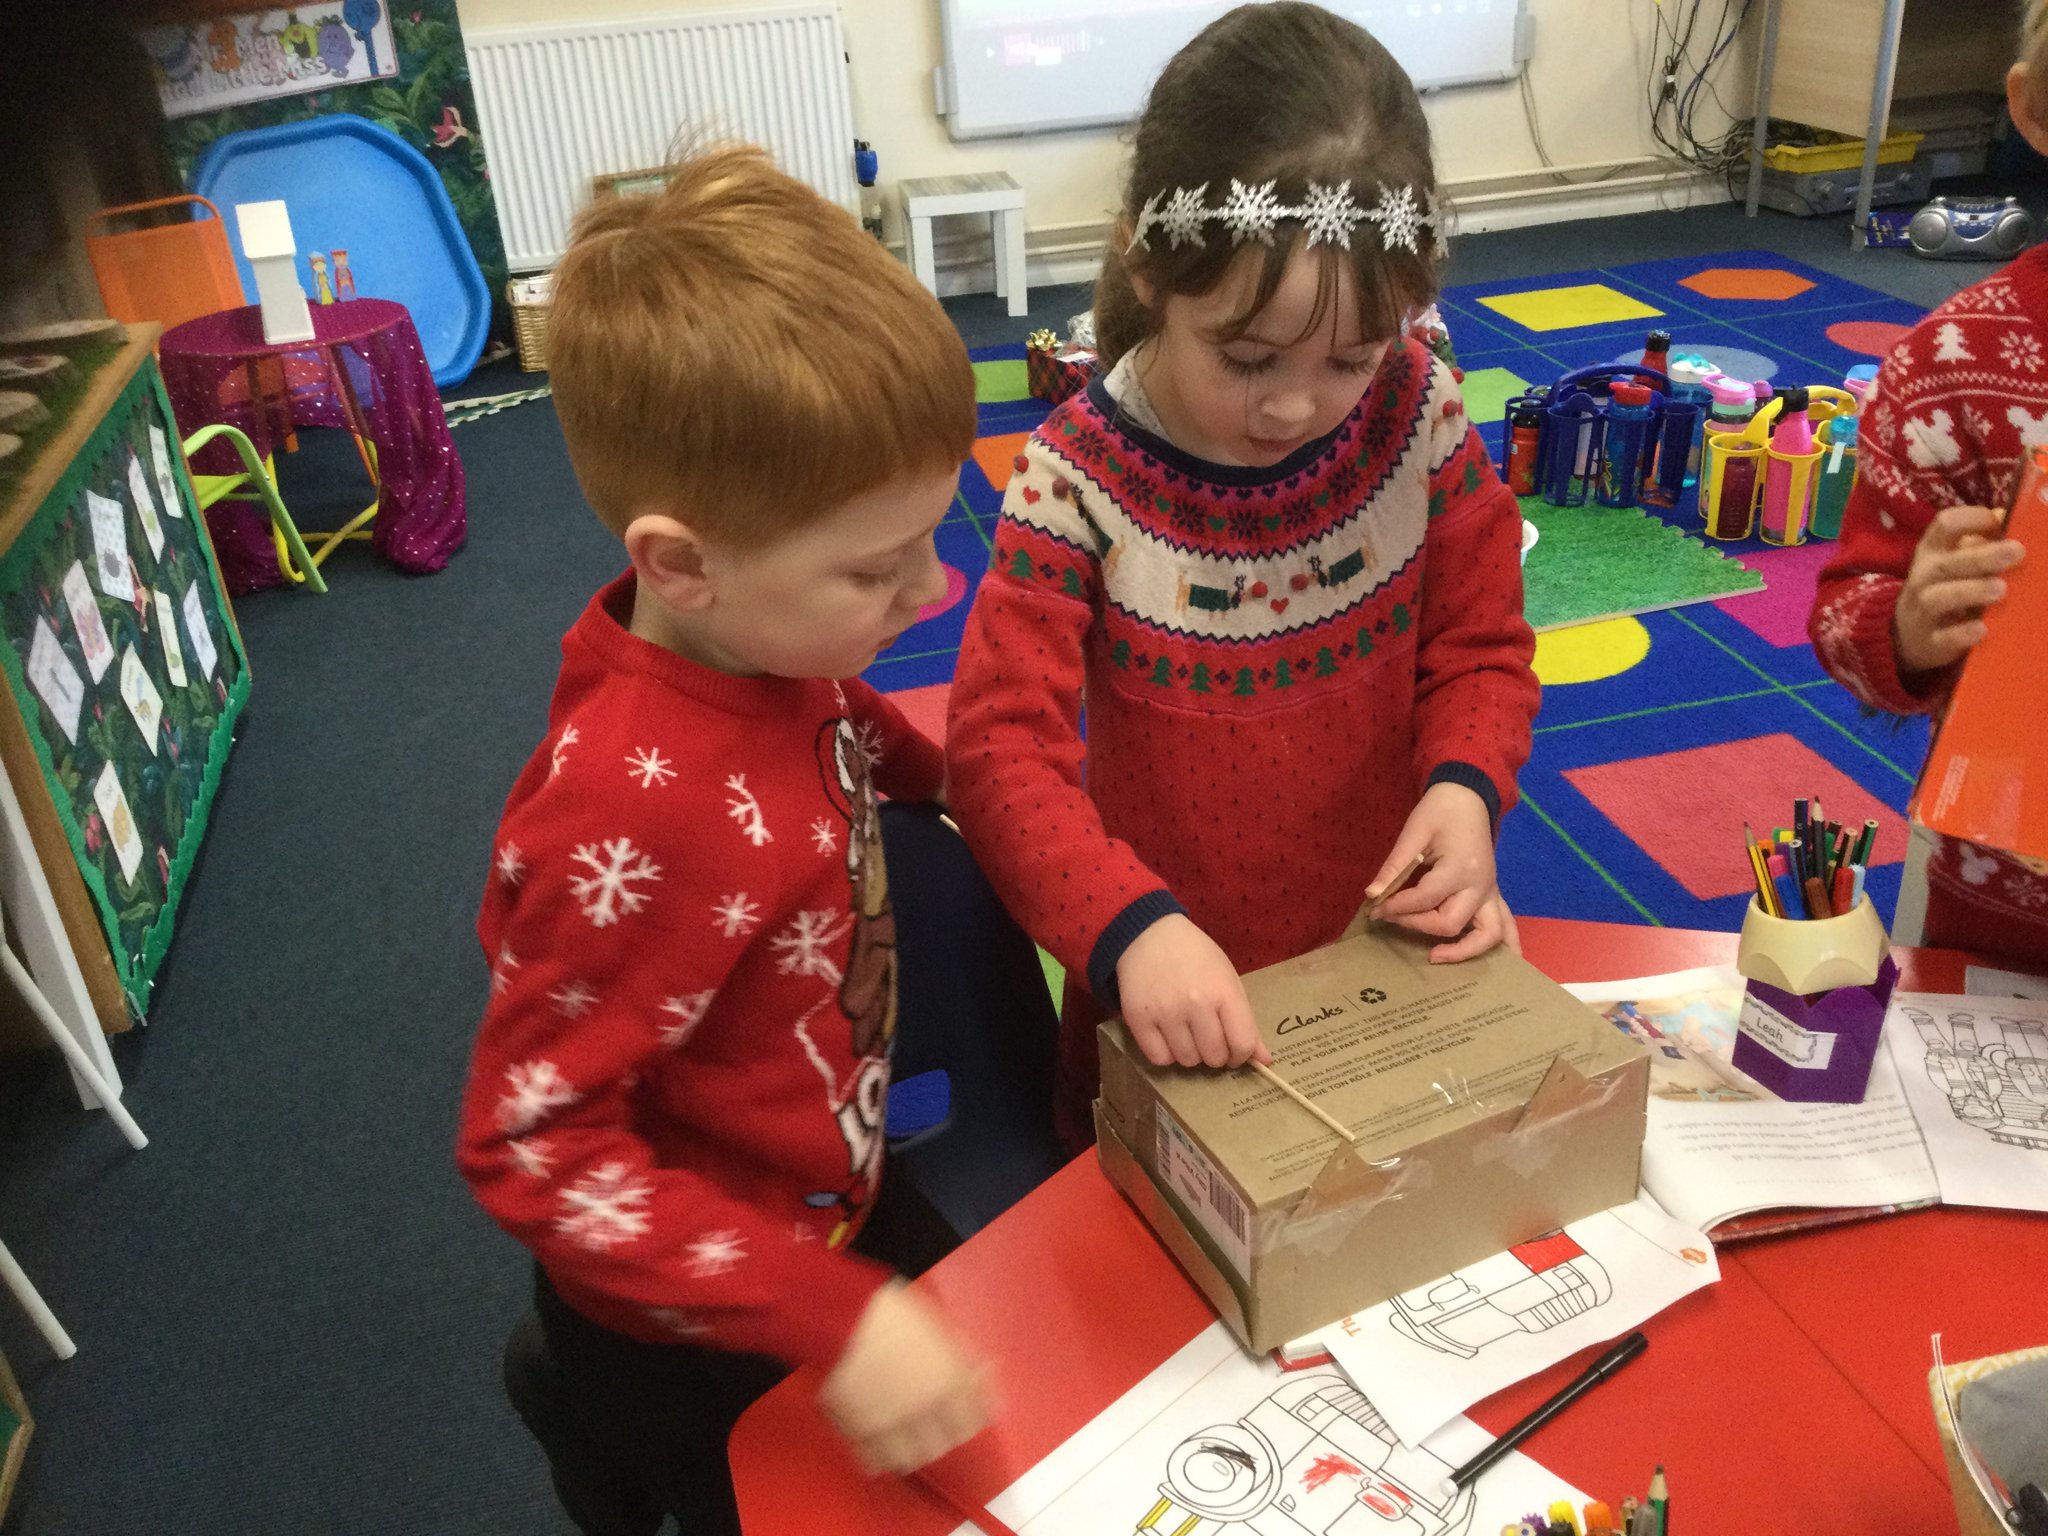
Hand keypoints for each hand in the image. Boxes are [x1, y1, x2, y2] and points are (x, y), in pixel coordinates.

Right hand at [819, 1282, 993, 1475]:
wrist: (838, 1313)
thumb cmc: (887, 1307)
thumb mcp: (934, 1322)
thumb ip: (959, 1353)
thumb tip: (981, 1369)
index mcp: (949, 1378)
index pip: (973, 1420)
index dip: (972, 1416)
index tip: (968, 1410)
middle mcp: (923, 1407)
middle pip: (943, 1445)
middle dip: (940, 1435)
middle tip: (933, 1423)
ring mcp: (888, 1423)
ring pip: (908, 1459)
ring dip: (909, 1451)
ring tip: (902, 1437)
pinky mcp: (855, 1430)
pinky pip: (871, 1460)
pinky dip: (876, 1457)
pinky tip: (874, 1443)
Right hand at [1115, 914, 1269, 1068]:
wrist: (1149, 934)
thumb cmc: (1195, 955)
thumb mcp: (1227, 979)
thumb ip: (1245, 1020)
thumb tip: (1264, 1060)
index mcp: (1223, 992)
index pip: (1242, 1044)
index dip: (1242, 1055)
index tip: (1235, 1050)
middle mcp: (1195, 1004)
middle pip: (1214, 1057)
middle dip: (1216, 1054)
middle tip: (1208, 1038)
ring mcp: (1165, 1013)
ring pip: (1187, 1061)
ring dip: (1190, 1053)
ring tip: (1186, 1033)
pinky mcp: (1138, 1019)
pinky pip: (1159, 1058)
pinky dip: (1166, 1053)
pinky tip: (1167, 1037)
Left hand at [1367, 783, 1513, 962]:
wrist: (1469, 797)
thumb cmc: (1440, 811)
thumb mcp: (1414, 832)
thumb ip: (1395, 866)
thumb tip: (1372, 894)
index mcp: (1460, 867)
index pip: (1424, 899)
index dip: (1396, 907)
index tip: (1375, 909)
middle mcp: (1480, 885)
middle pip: (1451, 923)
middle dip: (1417, 925)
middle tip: (1393, 920)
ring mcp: (1492, 892)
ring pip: (1488, 934)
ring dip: (1465, 951)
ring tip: (1436, 958)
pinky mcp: (1494, 895)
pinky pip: (1507, 927)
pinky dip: (1505, 947)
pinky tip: (1500, 965)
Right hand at [1894, 504, 2024, 674]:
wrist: (1908, 634)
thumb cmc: (1944, 587)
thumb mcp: (1955, 560)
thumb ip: (1980, 541)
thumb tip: (2005, 515)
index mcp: (1932, 550)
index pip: (1945, 524)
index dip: (1971, 519)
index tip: (1998, 523)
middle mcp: (1923, 576)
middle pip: (1946, 563)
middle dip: (1981, 556)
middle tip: (2017, 552)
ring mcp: (1923, 610)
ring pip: (1940, 597)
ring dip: (1971, 591)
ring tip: (2001, 589)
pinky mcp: (1929, 641)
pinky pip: (1943, 637)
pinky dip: (1962, 633)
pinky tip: (1982, 629)